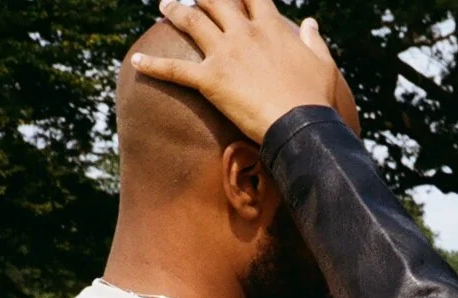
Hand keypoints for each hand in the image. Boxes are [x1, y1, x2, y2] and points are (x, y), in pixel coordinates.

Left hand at [132, 0, 340, 142]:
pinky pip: (174, 70)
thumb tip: (310, 22)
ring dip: (174, 11)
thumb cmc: (315, 98)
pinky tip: (135, 62)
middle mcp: (244, 33)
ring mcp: (224, 54)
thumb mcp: (322, 63)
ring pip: (191, 22)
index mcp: (271, 27)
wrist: (300, 125)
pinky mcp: (210, 80)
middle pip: (215, 0)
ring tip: (163, 5)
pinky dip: (152, 65)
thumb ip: (314, 40)